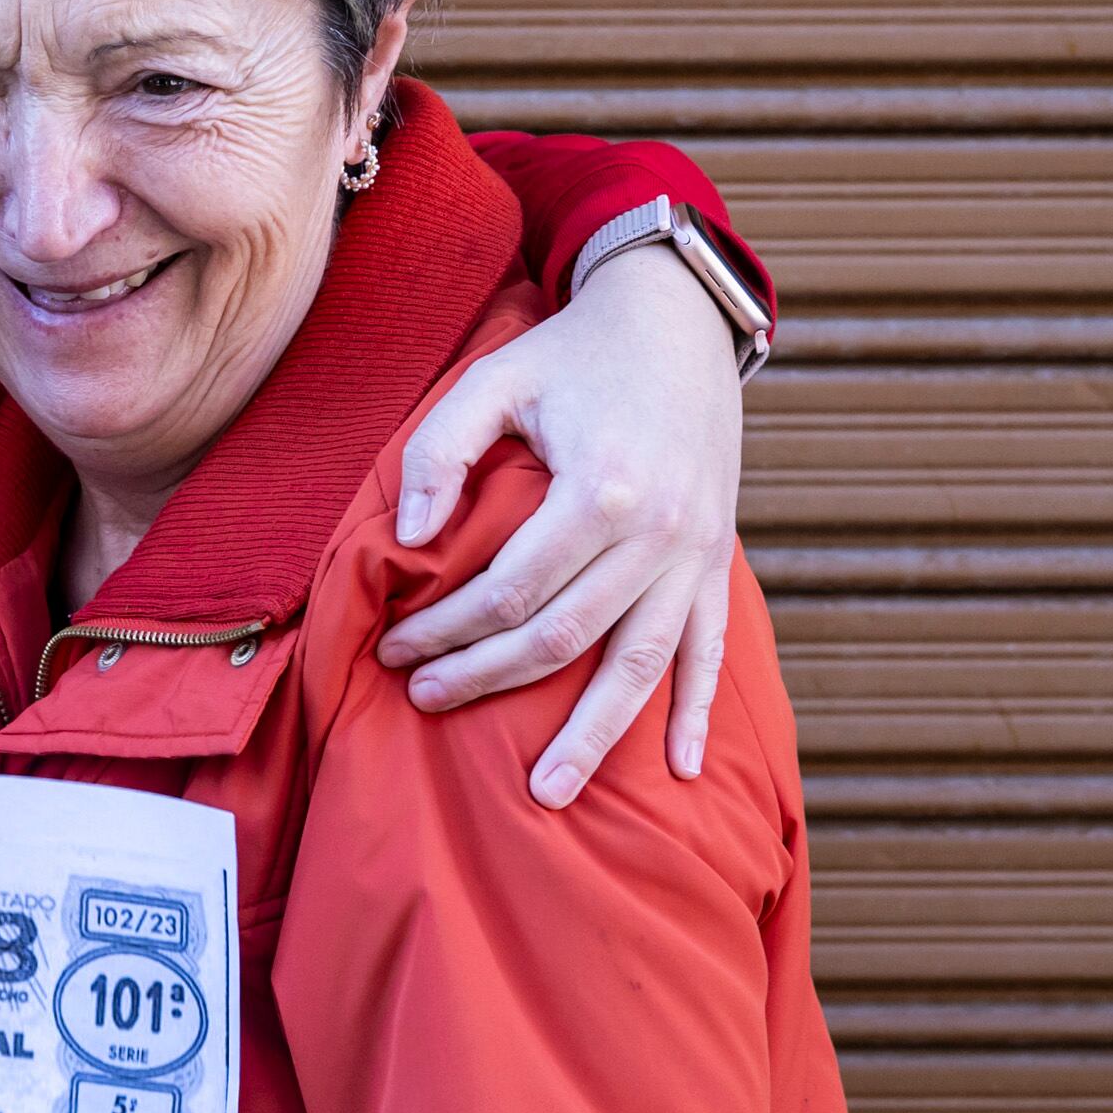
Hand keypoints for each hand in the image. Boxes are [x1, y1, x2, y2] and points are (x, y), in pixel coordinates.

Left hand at [376, 244, 745, 803]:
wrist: (677, 319)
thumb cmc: (571, 352)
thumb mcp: (492, 378)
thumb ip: (438, 451)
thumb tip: (409, 540)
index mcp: (600, 489)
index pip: (508, 591)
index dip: (446, 629)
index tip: (394, 648)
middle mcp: (658, 532)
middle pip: (563, 637)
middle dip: (486, 678)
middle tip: (424, 700)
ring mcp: (696, 552)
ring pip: (639, 665)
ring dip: (591, 733)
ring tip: (546, 792)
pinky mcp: (717, 560)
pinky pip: (709, 650)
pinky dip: (697, 711)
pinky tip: (680, 768)